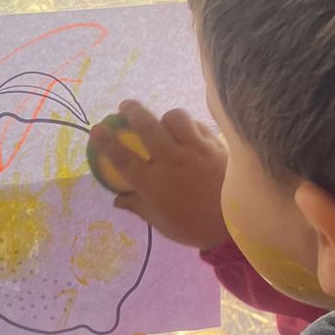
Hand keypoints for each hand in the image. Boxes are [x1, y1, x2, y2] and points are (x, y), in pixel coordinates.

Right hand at [90, 102, 228, 249]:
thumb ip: (139, 206)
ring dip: (165, 117)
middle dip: (132, 111)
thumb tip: (117, 199)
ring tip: (164, 123)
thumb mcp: (163, 223)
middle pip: (146, 126)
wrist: (238, 224)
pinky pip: (197, 124)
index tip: (96, 129)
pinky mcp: (214, 144)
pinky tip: (189, 133)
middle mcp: (171, 161)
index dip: (106, 142)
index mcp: (154, 184)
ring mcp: (194, 150)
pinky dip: (189, 125)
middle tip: (124, 106)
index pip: (123, 159)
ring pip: (175, 117)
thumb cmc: (196, 227)